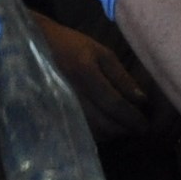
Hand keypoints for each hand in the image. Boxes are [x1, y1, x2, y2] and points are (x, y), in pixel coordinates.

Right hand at [33, 13, 151, 136]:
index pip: (114, 104)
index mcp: (84, 72)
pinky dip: (97, 134)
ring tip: (123, 127)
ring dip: (112, 134)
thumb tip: (141, 100)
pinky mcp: (53, 116)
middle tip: (138, 128)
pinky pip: (80, 132)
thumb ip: (121, 76)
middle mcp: (72, 93)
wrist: (34, 47)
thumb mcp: (100, 52)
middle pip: (105, 123)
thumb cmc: (71, 45)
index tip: (146, 125)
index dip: (132, 118)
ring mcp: (60, 107)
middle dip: (125, 129)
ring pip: (93, 132)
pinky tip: (105, 127)